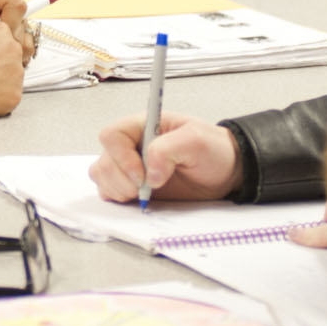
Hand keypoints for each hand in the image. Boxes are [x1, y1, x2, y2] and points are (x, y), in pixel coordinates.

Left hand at [0, 0, 33, 58]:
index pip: (16, 5)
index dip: (11, 24)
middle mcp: (3, 4)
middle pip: (24, 23)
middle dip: (11, 42)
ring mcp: (9, 18)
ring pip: (26, 37)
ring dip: (14, 52)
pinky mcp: (11, 32)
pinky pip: (22, 46)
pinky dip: (13, 57)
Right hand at [89, 112, 242, 202]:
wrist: (225, 173)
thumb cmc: (213, 150)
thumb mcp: (197, 140)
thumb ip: (169, 148)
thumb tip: (150, 172)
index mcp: (142, 126)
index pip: (111, 135)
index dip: (121, 157)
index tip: (142, 175)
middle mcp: (131, 146)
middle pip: (103, 161)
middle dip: (122, 180)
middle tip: (147, 189)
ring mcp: (129, 167)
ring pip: (101, 177)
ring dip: (119, 190)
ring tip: (145, 194)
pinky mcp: (132, 186)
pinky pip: (108, 192)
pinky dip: (118, 199)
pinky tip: (140, 199)